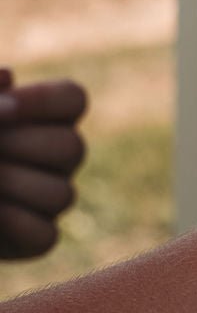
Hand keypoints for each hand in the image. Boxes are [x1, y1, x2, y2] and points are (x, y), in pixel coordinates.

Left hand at [0, 68, 85, 258]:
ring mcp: (51, 196)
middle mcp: (58, 156)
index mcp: (45, 117)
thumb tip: (7, 76)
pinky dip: (10, 224)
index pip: (73, 99)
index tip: (1, 110)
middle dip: (19, 149)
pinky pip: (45, 234)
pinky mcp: (36, 237)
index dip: (42, 103)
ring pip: (62, 194)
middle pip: (72, 147)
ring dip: (10, 186)